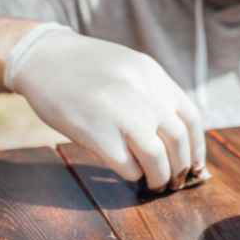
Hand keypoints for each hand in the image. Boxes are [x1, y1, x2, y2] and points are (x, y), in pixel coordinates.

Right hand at [5, 24, 207, 191]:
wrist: (42, 57)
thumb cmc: (86, 67)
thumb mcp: (129, 68)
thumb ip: (154, 94)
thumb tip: (177, 135)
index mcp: (153, 75)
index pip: (191, 118)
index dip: (197, 147)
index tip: (195, 164)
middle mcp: (141, 93)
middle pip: (177, 140)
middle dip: (181, 166)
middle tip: (176, 179)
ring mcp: (119, 113)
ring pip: (156, 158)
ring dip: (160, 176)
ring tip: (156, 183)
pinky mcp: (95, 132)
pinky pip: (127, 166)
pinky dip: (133, 174)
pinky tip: (129, 173)